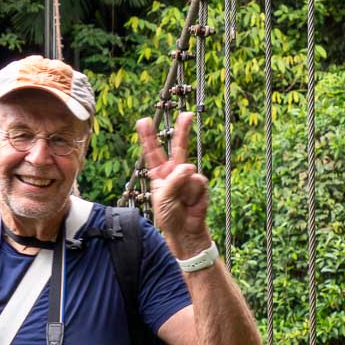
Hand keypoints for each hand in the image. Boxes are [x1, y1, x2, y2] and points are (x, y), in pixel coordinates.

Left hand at [135, 112, 209, 257]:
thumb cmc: (169, 215)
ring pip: (188, 169)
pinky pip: (197, 182)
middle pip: (178, 147)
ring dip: (183, 187)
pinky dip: (193, 193)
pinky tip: (191, 202)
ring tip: (181, 201)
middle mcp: (174, 171)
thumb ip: (173, 181)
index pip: (152, 152)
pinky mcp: (200, 184)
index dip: (148, 136)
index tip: (143, 121)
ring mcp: (188, 176)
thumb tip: (189, 168)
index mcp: (160, 173)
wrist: (185, 230)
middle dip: (183, 130)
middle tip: (187, 115)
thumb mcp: (162, 198)